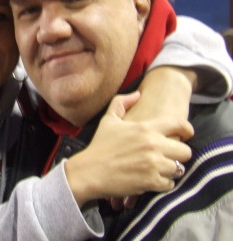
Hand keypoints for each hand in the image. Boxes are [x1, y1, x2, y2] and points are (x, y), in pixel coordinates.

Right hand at [64, 91, 192, 206]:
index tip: (185, 135)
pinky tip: (152, 179)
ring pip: (179, 168)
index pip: (180, 125)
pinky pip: (169, 184)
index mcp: (146, 128)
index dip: (187, 130)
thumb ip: (122, 102)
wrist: (89, 171)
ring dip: (170, 170)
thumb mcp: (108, 120)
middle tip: (168, 156)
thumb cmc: (99, 145)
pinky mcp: (151, 182)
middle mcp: (153, 145)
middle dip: (178, 154)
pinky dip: (163, 183)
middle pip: (185, 151)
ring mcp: (154, 164)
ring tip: (159, 169)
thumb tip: (138, 94)